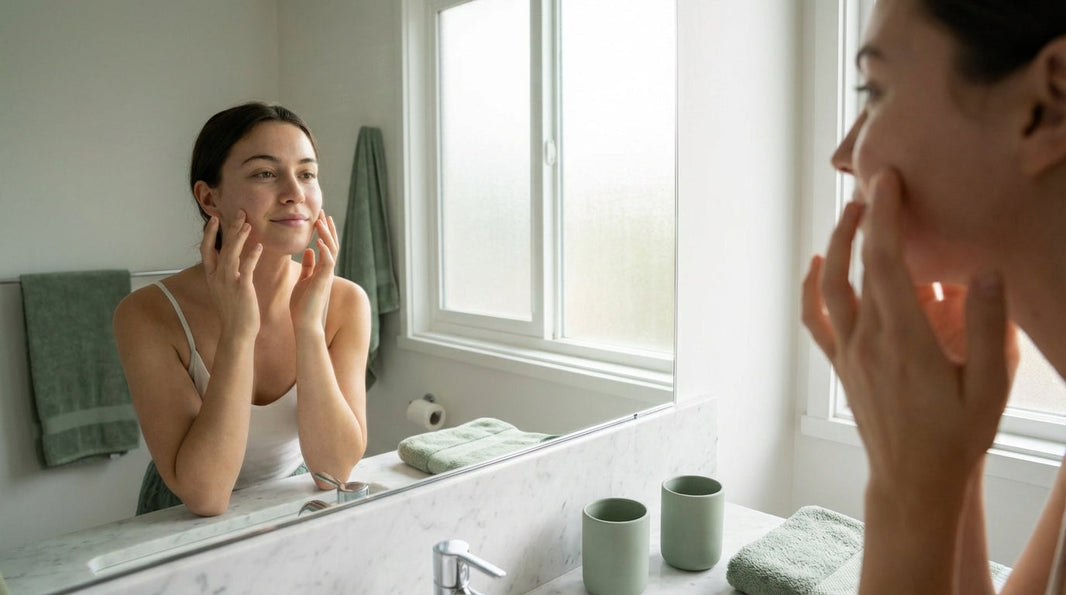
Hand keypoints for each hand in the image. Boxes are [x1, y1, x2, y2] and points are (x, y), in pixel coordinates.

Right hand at [201, 211, 261, 336]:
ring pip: (231, 254)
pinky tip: (259, 246)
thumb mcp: (225, 291)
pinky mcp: (241, 289)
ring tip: (248, 223)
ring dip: (239, 237)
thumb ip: (225, 275)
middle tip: (238, 212)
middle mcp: (217, 277)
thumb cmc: (235, 312)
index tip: (215, 218)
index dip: (209, 233)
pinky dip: (252, 256)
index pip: (206, 249)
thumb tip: (229, 262)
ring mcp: (228, 282)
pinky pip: (246, 268)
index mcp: (212, 277)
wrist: (237, 332)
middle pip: (220, 247)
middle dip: (229, 228)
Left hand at [290, 210, 338, 334]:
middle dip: (327, 228)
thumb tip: (309, 251)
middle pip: (331, 244)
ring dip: (326, 234)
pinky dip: (324, 251)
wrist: (305, 324)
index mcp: (321, 270)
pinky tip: (319, 240)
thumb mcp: (303, 281)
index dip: (323, 232)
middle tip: (322, 212)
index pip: (325, 246)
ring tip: (320, 220)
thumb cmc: (302, 306)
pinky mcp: (323, 282)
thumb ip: (308, 266)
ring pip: (331, 250)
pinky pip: (327, 262)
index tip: (319, 217)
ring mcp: (327, 276)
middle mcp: (327, 271)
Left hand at [801, 169, 1014, 497]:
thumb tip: (986, 273)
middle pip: (857, 266)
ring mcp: (849, 352)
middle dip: (864, 219)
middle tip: (878, 184)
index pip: (886, 263)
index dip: (884, 217)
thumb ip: (986, 327)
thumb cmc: (956, 436)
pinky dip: (811, 287)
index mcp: (905, 340)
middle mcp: (868, 340)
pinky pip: (816, 319)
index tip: (888, 181)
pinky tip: (818, 264)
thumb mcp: (989, 387)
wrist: (912, 480)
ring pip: (830, 287)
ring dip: (838, 245)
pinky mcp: (841, 364)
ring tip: (853, 212)